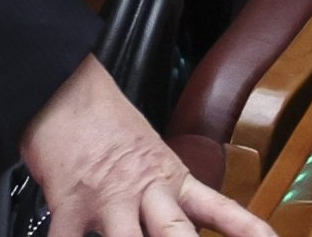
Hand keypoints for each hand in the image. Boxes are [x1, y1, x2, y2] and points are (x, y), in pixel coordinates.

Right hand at [20, 56, 271, 236]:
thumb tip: (171, 222)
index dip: (247, 230)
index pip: (218, 208)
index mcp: (169, 177)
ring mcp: (108, 198)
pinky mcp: (70, 203)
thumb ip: (162, 189)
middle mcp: (144, 189)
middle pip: (176, 233)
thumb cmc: (102, 120)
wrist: (64, 88)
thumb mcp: (147, 150)